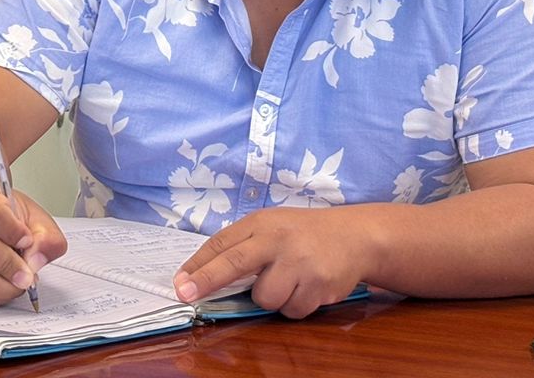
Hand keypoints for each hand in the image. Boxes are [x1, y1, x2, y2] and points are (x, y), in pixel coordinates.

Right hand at [0, 188, 66, 306]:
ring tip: (20, 281)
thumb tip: (36, 261)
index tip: (28, 241)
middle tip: (28, 275)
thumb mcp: (37, 219)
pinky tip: (7, 285)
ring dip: (5, 286)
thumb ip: (46, 237)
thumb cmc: (12, 220)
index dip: (13, 231)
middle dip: (10, 267)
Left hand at [174, 207, 373, 319]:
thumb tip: (205, 276)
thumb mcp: (271, 227)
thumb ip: (244, 247)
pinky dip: (295, 305)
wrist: (354, 236)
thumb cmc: (303, 234)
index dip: (198, 265)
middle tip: (186, 294)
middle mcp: (278, 239)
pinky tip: (307, 287)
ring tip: (288, 280)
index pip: (222, 243)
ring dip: (272, 298)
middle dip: (206, 280)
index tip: (179, 282)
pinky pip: (293, 310)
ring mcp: (299, 261)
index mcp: (261, 223)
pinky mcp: (319, 284)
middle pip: (234, 263)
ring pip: (265, 298)